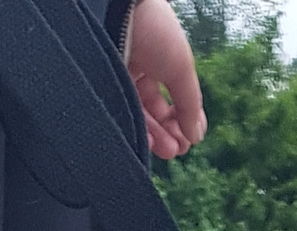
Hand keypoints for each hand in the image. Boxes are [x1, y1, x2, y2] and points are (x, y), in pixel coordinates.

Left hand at [126, 0, 205, 158]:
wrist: (117, 9)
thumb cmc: (154, 28)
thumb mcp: (181, 67)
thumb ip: (190, 104)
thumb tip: (197, 136)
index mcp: (157, 60)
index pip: (171, 97)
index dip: (182, 118)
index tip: (191, 137)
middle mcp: (135, 68)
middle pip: (153, 110)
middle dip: (168, 132)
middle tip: (178, 150)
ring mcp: (115, 77)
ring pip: (136, 114)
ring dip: (155, 136)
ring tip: (168, 151)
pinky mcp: (98, 85)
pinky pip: (118, 113)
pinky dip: (135, 130)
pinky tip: (149, 143)